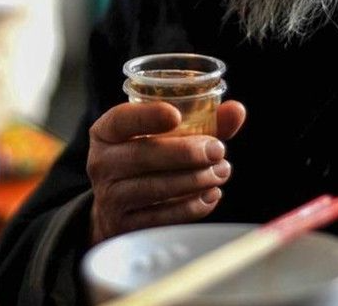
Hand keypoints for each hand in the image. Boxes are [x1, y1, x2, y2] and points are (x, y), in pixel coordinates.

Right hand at [87, 100, 245, 245]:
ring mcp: (109, 196)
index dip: (147, 116)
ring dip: (195, 180)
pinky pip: (162, 217)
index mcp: (105, 132)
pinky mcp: (124, 226)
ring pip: (155, 188)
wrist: (117, 208)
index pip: (121, 119)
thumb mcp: (162, 137)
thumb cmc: (147, 160)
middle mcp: (101, 162)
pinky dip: (191, 207)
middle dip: (185, 153)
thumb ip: (200, 121)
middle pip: (143, 156)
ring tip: (221, 172)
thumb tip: (236, 111)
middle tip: (217, 150)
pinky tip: (211, 195)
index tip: (176, 114)